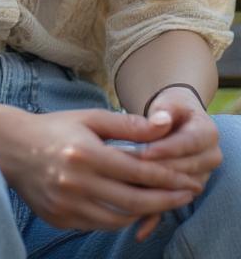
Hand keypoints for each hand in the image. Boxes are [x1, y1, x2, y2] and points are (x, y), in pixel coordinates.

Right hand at [1, 108, 203, 232]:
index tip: (188, 180)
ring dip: (145, 212)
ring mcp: (67, 204)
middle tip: (186, 196)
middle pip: (134, 201)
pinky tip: (129, 208)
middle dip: (166, 200)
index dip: (168, 178)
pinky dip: (119, 219)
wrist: (10, 147)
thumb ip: (127, 125)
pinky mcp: (60, 219)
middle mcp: (75, 182)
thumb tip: (164, 126)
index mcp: (84, 153)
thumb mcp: (88, 119)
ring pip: (120, 219)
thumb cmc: (53, 129)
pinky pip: (99, 225)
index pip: (138, 172)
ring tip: (161, 202)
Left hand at [132, 87, 219, 241]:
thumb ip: (164, 110)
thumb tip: (160, 119)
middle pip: (182, 170)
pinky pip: (169, 206)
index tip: (144, 153)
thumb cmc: (168, 109)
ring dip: (151, 192)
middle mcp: (209, 158)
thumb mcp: (167, 102)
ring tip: (123, 190)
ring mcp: (198, 178)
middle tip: (125, 171)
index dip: (166, 149)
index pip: (188, 144)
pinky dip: (153, 217)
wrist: (175, 119)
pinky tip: (138, 230)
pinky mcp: (183, 191)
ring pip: (175, 190)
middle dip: (155, 171)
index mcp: (207, 134)